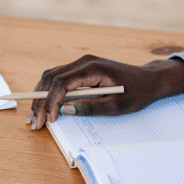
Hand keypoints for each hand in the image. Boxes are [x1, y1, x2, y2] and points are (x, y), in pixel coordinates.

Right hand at [27, 55, 183, 129]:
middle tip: (33, 121)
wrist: (149, 80)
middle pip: (51, 77)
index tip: (49, 120)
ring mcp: (82, 63)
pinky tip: (44, 105)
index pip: (61, 82)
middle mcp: (84, 61)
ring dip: (41, 96)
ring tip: (34, 116)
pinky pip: (59, 78)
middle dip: (39, 100)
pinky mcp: (82, 69)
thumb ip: (90, 107)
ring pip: (51, 76)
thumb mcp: (117, 105)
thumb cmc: (137, 92)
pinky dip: (49, 92)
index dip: (51, 102)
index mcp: (92, 68)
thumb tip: (65, 110)